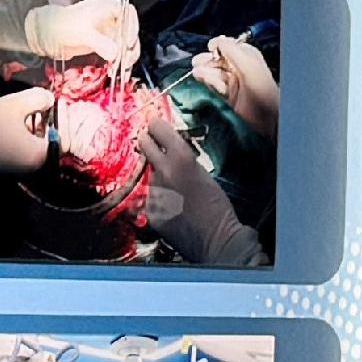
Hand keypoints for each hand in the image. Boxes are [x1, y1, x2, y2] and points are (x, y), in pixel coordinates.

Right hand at [0, 88, 54, 175]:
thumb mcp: (15, 105)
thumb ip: (37, 98)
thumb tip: (49, 98)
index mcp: (40, 155)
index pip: (64, 139)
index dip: (62, 119)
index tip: (54, 103)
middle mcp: (34, 166)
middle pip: (50, 141)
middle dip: (47, 120)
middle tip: (41, 103)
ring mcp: (21, 168)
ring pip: (36, 144)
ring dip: (35, 126)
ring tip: (25, 109)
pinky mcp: (9, 166)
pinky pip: (24, 149)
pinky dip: (24, 135)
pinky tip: (15, 121)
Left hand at [135, 102, 256, 265]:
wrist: (216, 238)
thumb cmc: (217, 206)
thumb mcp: (204, 173)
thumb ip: (183, 160)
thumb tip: (169, 151)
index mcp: (181, 158)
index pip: (156, 128)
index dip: (154, 124)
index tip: (153, 123)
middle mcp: (163, 171)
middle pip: (144, 144)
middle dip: (147, 141)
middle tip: (150, 142)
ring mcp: (153, 192)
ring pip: (149, 175)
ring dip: (156, 177)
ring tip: (175, 190)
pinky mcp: (149, 211)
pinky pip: (148, 199)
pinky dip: (156, 201)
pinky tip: (172, 207)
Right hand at [194, 37, 278, 132]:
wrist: (266, 117)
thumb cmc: (261, 89)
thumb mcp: (248, 64)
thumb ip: (232, 50)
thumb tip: (216, 41)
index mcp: (248, 56)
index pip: (229, 46)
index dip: (218, 47)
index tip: (209, 49)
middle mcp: (240, 67)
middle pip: (219, 60)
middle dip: (208, 60)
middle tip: (196, 62)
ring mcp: (234, 82)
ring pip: (216, 73)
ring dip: (205, 71)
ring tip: (196, 72)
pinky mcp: (229, 95)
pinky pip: (216, 85)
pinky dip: (208, 81)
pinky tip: (201, 78)